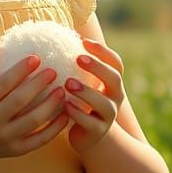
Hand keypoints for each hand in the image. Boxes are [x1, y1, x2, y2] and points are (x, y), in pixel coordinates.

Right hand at [0, 48, 70, 166]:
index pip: (2, 85)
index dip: (20, 70)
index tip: (36, 57)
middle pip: (19, 101)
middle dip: (38, 84)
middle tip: (53, 71)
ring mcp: (6, 138)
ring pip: (33, 121)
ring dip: (50, 105)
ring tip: (62, 91)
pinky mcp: (17, 150)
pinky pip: (39, 140)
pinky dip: (54, 129)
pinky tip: (65, 115)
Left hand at [62, 37, 125, 156]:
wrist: (88, 137)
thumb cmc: (81, 102)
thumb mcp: (83, 83)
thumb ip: (77, 67)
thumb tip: (56, 36)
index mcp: (112, 83)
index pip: (115, 63)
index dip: (103, 51)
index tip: (84, 42)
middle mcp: (115, 97)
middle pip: (114, 78)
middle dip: (97, 67)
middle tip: (78, 58)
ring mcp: (108, 116)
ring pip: (103, 103)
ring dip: (86, 91)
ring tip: (68, 83)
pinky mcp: (98, 132)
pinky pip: (90, 122)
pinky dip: (77, 113)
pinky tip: (65, 105)